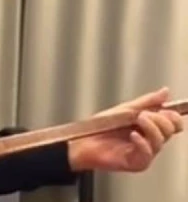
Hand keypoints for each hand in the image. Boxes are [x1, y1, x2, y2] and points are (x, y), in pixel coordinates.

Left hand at [68, 87, 183, 172]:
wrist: (81, 140)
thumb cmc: (99, 127)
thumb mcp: (125, 109)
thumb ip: (146, 102)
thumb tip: (165, 92)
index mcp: (149, 128)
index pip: (173, 123)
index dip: (172, 116)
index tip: (164, 108)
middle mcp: (149, 141)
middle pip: (170, 131)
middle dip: (159, 119)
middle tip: (143, 114)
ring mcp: (143, 153)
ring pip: (160, 141)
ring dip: (151, 127)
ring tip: (138, 119)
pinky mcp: (135, 163)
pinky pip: (147, 154)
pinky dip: (142, 143)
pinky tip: (134, 135)